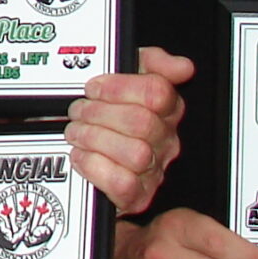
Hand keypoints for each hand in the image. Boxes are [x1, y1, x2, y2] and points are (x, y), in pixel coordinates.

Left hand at [65, 49, 192, 213]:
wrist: (90, 159)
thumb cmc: (109, 116)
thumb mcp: (127, 76)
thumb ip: (152, 62)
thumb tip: (181, 66)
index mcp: (166, 110)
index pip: (157, 93)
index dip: (119, 87)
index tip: (93, 87)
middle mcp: (164, 141)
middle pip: (143, 122)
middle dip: (100, 114)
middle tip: (79, 111)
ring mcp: (152, 170)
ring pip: (136, 153)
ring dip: (95, 139)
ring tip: (76, 133)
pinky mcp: (135, 196)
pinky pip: (123, 183)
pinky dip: (95, 167)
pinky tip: (81, 156)